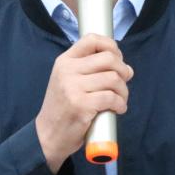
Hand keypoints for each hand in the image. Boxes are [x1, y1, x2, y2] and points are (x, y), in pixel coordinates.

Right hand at [35, 33, 132, 172]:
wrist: (47, 134)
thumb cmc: (63, 108)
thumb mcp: (68, 81)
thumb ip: (92, 70)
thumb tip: (127, 68)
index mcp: (65, 61)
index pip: (91, 39)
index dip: (111, 46)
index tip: (118, 59)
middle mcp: (67, 71)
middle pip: (108, 59)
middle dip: (123, 70)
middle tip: (123, 82)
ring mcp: (73, 87)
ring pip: (113, 78)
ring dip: (123, 91)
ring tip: (120, 99)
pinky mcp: (81, 105)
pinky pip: (111, 97)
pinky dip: (120, 104)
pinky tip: (118, 109)